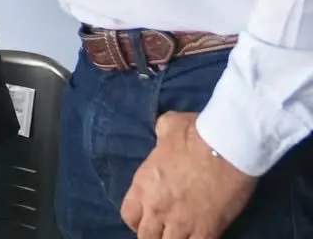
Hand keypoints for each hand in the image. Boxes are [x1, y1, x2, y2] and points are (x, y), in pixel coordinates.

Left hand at [121, 111, 255, 237]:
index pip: (129, 215)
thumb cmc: (196, 133)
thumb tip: (164, 134)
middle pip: (146, 236)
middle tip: (166, 231)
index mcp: (143, 184)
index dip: (138, 219)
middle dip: (154, 235)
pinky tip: (200, 237)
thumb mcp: (167, 126)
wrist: (227, 146)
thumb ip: (161, 135)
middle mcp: (157, 207)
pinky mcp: (207, 230)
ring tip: (182, 235)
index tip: (148, 218)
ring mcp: (181, 221)